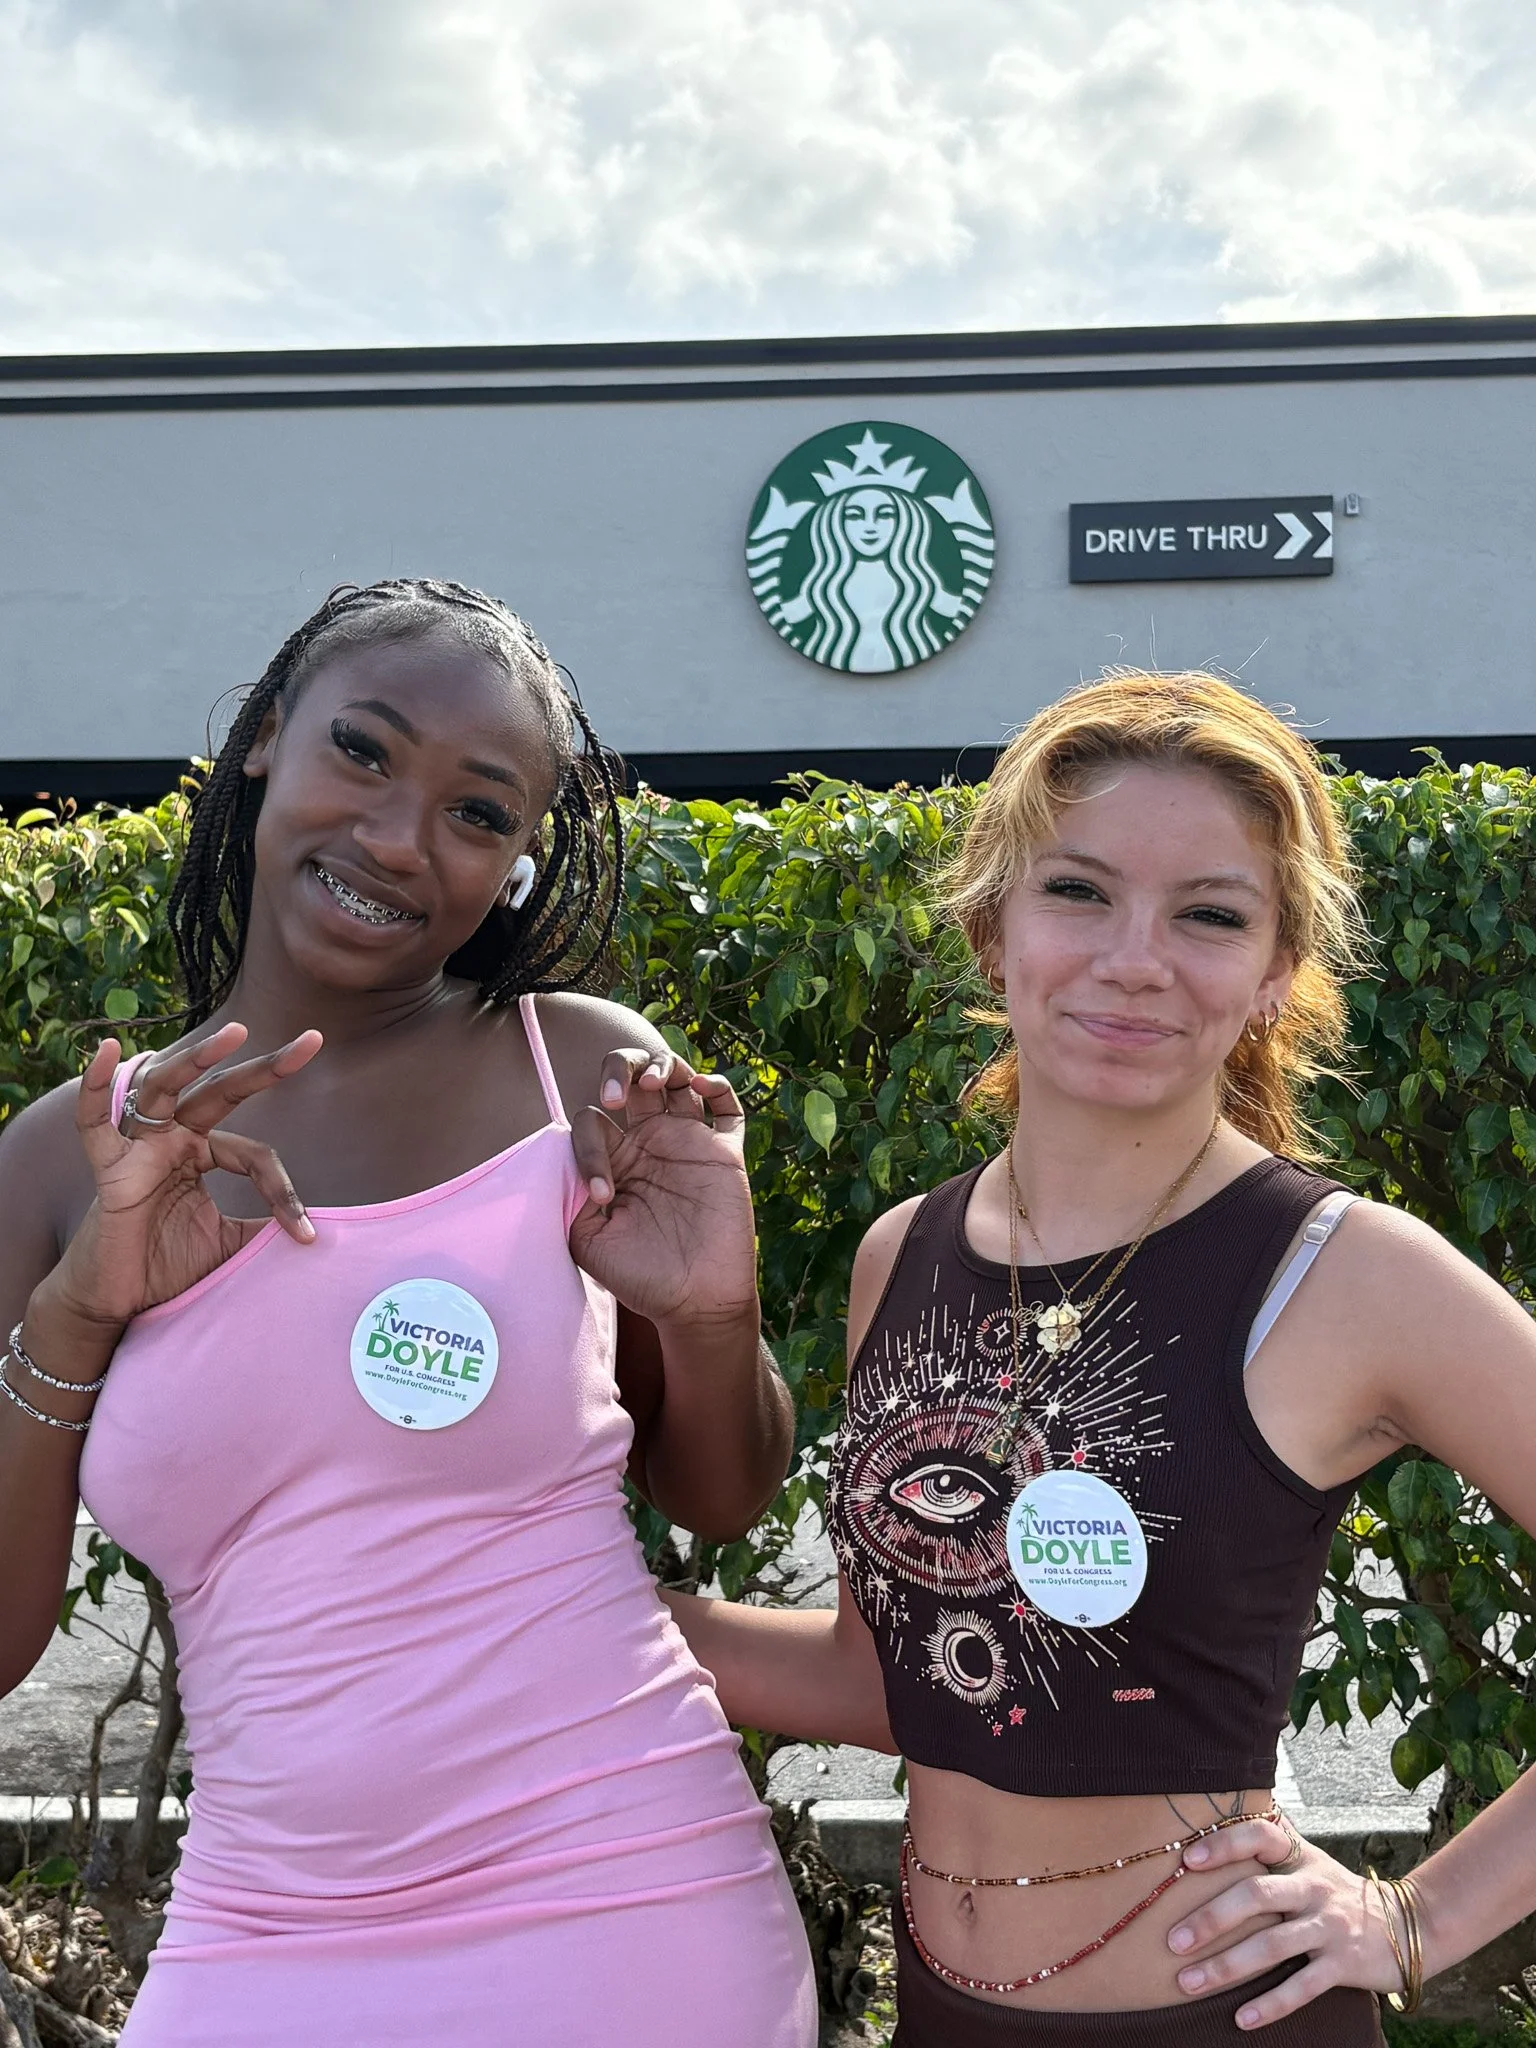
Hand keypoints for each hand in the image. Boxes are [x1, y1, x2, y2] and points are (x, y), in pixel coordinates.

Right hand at [46, 1026, 322, 1332]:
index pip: (254, 1153)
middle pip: (220, 1092)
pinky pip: (93, 1123)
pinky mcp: (109, 1169)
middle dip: (264, 1068)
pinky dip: (94, 1086)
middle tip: (311, 1041)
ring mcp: (140, 1147)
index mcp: (202, 1152)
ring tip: (236, 1034)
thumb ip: (262, 1229)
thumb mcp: (228, 1245)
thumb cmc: (167, 1267)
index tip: (306, 1234)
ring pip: (166, 1087)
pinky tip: (105, 1049)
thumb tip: (317, 1234)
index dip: (282, 1191)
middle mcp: (173, 1138)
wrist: (117, 1302)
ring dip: (197, 1058)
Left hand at [568, 1047, 757, 1330]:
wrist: (694, 1304)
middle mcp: (649, 1144)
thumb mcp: (589, 1240)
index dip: (590, 1148)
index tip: (603, 1194)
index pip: (593, 1122)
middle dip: (621, 1067)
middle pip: (633, 1079)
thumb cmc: (640, 1277)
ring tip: (653, 1080)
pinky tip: (701, 1087)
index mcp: (614, 1160)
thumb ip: (573, 1197)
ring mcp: (688, 1145)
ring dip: (663, 1065)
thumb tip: (569, 1163)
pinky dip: (718, 1087)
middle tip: (617, 1094)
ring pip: (678, 1079)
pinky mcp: (723, 1156)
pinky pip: (728, 1110)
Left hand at [1168, 1815, 1407, 2027]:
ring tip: (1188, 1982)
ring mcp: (1328, 1927)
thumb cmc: (1337, 1893)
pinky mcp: (1342, 1965)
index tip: (1189, 1861)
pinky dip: (1269, 2005)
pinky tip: (1240, 2019)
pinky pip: (1301, 1988)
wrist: (1407, 1925)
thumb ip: (1270, 1851)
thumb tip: (1208, 1833)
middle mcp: (1313, 1888)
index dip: (1225, 1844)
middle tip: (1174, 1940)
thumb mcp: (1309, 1862)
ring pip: (1271, 1946)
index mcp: (1300, 1857)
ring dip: (1225, 1967)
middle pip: (1256, 1896)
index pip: (1261, 1836)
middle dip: (1211, 1919)